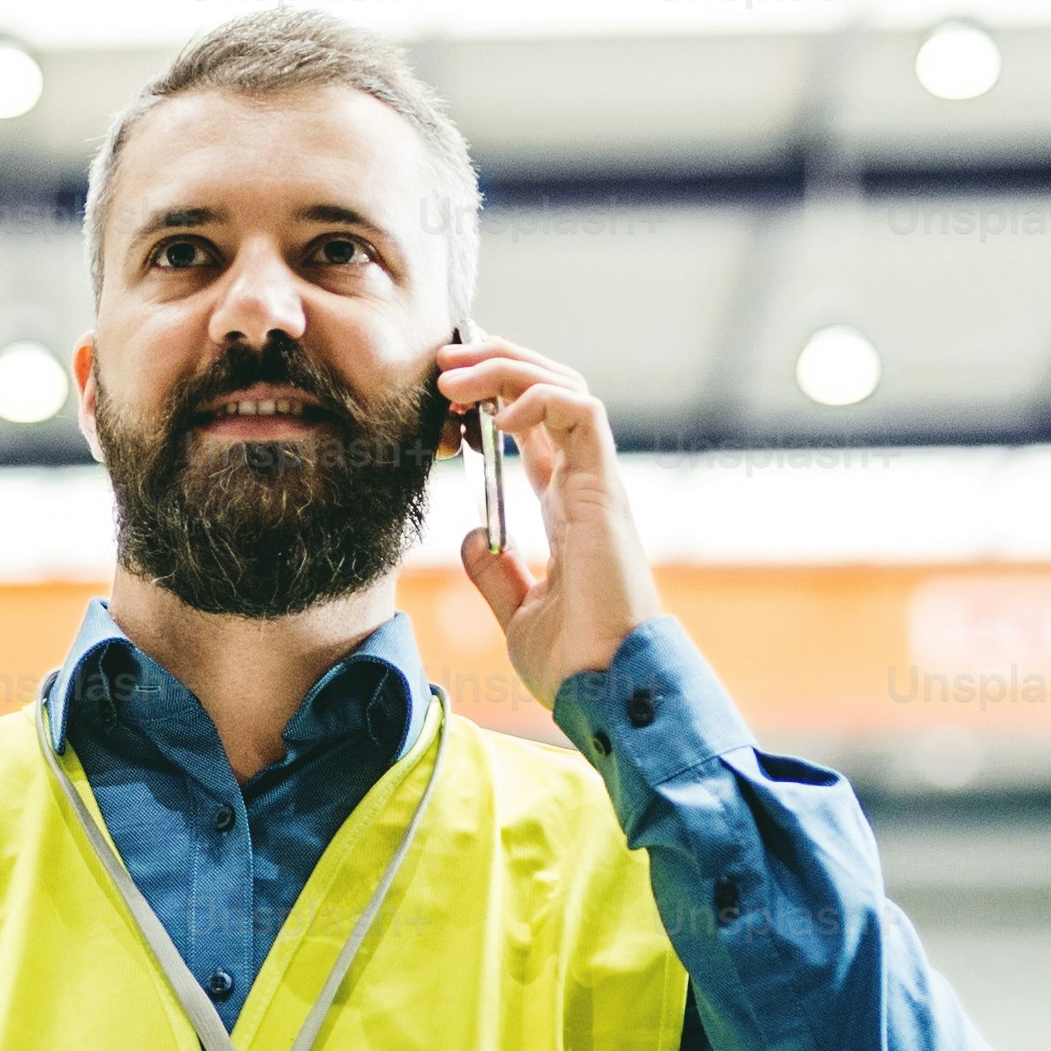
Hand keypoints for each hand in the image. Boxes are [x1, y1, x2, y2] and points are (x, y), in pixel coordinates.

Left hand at [439, 331, 663, 706]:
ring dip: (508, 369)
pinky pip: (583, 412)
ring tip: (456, 377)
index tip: (446, 394)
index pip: (535, 427)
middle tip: (443, 362)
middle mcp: (584, 485)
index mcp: (566, 507)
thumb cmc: (576, 661)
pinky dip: (541, 396)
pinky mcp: (604, 489)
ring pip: (566, 387)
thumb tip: (471, 537)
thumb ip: (496, 573)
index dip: (493, 397)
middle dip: (496, 364)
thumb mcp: (517, 614)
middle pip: (549, 392)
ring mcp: (597, 483)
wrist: (606, 687)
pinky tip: (500, 414)